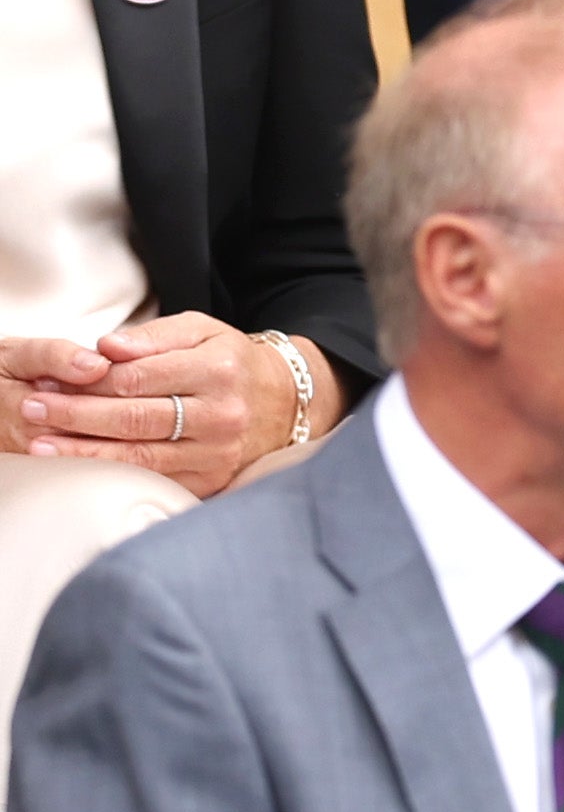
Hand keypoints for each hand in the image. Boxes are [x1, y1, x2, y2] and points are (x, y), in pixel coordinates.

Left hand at [20, 314, 319, 496]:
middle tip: (31, 408)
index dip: (89, 379)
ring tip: (40, 444)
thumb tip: (105, 347)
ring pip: (137, 455)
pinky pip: (152, 480)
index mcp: (218, 369)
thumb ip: (153, 336)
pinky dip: (110, 475)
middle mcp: (220, 412)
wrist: (285, 402)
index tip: (50, 377)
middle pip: (133, 417)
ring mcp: (217, 451)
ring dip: (82, 450)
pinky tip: (79, 469)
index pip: (139, 377)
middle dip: (74, 413)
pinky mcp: (211, 480)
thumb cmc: (231, 362)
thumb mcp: (202, 331)